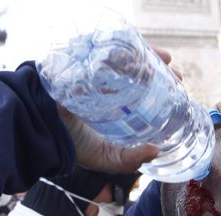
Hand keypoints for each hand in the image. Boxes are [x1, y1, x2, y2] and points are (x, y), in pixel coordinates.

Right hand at [57, 46, 177, 174]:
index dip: (163, 89)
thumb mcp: (106, 158)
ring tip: (166, 61)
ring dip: (149, 56)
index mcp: (115, 107)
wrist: (42, 130)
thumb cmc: (71, 145)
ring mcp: (96, 73)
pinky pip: (108, 52)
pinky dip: (126, 50)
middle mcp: (108, 88)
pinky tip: (142, 54)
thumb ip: (129, 159)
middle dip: (162, 72)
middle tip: (177, 77)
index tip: (179, 89)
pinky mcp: (85, 63)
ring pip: (128, 58)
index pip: (144, 92)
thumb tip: (156, 150)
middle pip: (140, 72)